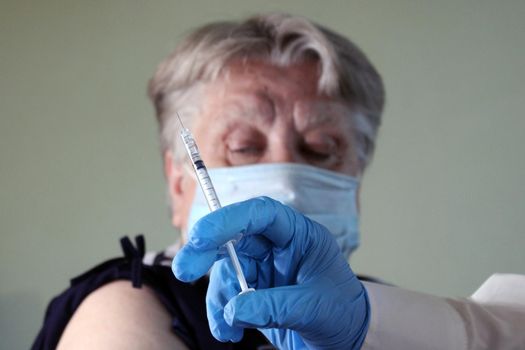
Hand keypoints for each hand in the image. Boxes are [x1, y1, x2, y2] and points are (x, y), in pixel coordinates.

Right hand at [172, 196, 369, 349]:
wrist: (346, 336)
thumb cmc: (342, 311)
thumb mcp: (314, 307)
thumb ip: (275, 306)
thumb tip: (235, 310)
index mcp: (298, 235)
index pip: (260, 214)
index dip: (229, 219)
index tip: (201, 236)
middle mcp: (276, 246)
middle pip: (232, 238)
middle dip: (205, 252)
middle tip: (184, 270)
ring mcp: (262, 268)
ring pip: (224, 271)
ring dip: (218, 299)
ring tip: (226, 327)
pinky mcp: (253, 290)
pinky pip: (226, 296)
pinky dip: (221, 314)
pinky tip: (228, 332)